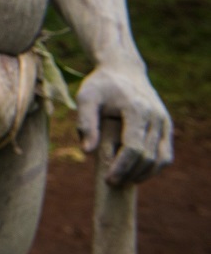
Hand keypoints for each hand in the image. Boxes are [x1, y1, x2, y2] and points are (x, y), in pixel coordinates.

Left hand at [76, 63, 173, 185]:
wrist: (123, 70)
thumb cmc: (101, 85)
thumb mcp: (86, 98)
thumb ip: (86, 123)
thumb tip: (87, 152)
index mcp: (136, 109)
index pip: (133, 147)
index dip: (122, 167)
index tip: (108, 179)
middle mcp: (155, 116)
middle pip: (147, 156)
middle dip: (130, 173)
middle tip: (113, 183)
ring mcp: (164, 122)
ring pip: (161, 158)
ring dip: (144, 174)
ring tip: (125, 180)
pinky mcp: (167, 126)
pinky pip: (166, 154)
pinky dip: (155, 167)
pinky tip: (138, 173)